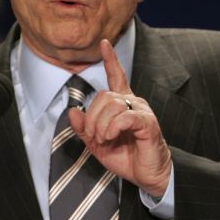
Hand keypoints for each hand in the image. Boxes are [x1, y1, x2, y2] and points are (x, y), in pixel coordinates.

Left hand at [68, 39, 171, 196]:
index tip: (104, 43)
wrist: (147, 176)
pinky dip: (112, 127)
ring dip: (101, 124)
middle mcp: (133, 103)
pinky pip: (125, 116)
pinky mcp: (147, 123)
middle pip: (104, 95)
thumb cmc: (126, 157)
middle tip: (95, 136)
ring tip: (104, 139)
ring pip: (113, 104)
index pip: (117, 75)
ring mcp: (141, 111)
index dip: (111, 59)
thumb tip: (72, 111)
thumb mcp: (97, 144)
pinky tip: (111, 137)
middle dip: (93, 117)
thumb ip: (84, 128)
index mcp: (122, 105)